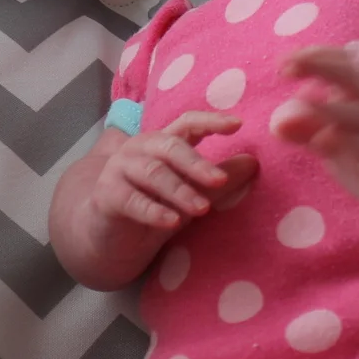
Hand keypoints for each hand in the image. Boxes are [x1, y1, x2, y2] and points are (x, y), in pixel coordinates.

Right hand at [89, 110, 257, 253]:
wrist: (111, 237)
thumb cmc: (154, 209)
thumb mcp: (190, 195)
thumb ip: (216, 180)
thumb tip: (252, 163)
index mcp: (162, 143)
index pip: (187, 123)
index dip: (210, 121)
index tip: (237, 125)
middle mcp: (139, 149)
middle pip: (169, 146)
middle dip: (196, 163)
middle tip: (220, 180)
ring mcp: (119, 169)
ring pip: (153, 172)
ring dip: (179, 190)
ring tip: (202, 209)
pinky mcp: (106, 194)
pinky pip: (131, 199)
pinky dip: (153, 210)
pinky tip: (171, 222)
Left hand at [269, 47, 358, 240]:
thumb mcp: (340, 149)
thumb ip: (310, 135)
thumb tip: (277, 121)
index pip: (345, 67)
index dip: (317, 59)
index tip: (284, 62)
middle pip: (356, 80)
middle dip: (322, 66)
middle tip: (287, 66)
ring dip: (331, 110)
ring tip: (299, 108)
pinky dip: (354, 144)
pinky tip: (326, 143)